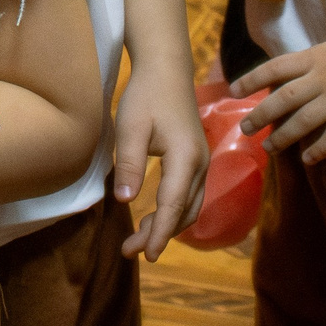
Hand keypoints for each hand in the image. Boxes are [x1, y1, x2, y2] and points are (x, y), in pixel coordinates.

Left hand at [111, 66, 206, 260]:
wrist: (166, 70)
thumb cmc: (146, 95)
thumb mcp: (130, 126)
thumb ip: (128, 164)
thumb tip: (124, 201)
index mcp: (186, 158)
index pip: (173, 206)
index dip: (159, 233)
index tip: (144, 255)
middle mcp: (200, 164)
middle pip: (184, 212)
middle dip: (160, 235)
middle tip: (130, 251)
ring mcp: (202, 162)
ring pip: (189, 207)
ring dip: (167, 226)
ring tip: (138, 240)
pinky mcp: (196, 160)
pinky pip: (189, 196)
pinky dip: (173, 213)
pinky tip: (154, 218)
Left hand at [230, 32, 325, 163]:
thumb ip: (310, 64)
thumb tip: (283, 81)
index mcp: (314, 56)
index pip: (275, 67)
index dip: (252, 79)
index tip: (234, 91)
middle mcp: (323, 76)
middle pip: (284, 98)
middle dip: (261, 115)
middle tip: (245, 128)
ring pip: (304, 121)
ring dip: (283, 137)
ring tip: (268, 148)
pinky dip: (319, 150)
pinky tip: (307, 159)